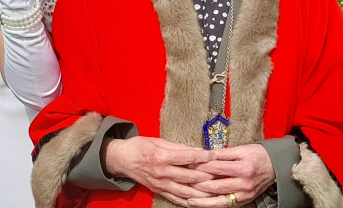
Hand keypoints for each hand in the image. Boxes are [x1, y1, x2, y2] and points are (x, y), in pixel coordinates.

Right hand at [102, 137, 217, 205]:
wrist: (122, 159)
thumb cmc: (139, 146)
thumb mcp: (157, 141)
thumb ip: (177, 146)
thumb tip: (196, 149)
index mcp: (161, 157)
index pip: (186, 157)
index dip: (202, 156)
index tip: (214, 154)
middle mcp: (161, 172)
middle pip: (189, 176)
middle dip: (207, 176)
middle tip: (221, 174)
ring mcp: (161, 184)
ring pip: (186, 191)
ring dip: (203, 192)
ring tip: (216, 190)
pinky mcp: (160, 191)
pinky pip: (178, 199)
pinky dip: (191, 201)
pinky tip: (202, 201)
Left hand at [186, 144, 275, 206]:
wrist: (276, 167)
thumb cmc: (258, 156)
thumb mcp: (241, 150)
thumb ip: (222, 154)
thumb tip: (204, 154)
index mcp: (243, 169)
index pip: (217, 168)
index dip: (200, 166)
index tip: (187, 164)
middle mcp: (245, 184)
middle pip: (216, 186)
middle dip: (198, 184)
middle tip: (182, 180)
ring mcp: (245, 195)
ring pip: (220, 201)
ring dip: (203, 201)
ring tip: (188, 200)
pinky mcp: (244, 201)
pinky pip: (226, 205)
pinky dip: (213, 205)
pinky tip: (202, 204)